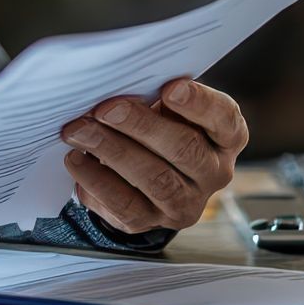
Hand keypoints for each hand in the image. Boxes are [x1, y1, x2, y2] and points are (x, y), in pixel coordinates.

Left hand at [59, 77, 247, 233]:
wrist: (148, 175)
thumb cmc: (160, 127)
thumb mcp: (168, 108)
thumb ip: (157, 95)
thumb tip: (119, 83)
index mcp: (226, 136)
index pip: (223, 118)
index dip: (198, 103)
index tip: (170, 88)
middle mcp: (214, 172)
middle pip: (185, 149)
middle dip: (141, 126)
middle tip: (105, 108)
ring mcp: (186, 203)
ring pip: (155, 179)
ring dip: (112, 151)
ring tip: (79, 130)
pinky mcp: (152, 222)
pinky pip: (124, 204)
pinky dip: (96, 180)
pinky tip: (76, 159)